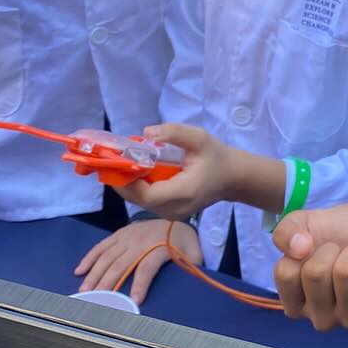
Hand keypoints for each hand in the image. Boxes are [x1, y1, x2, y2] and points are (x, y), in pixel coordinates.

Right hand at [74, 219, 201, 302]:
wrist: (177, 220)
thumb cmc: (185, 244)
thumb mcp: (194, 254)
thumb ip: (192, 267)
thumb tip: (190, 281)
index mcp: (160, 247)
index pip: (148, 266)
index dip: (141, 283)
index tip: (134, 301)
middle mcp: (141, 240)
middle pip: (121, 264)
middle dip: (108, 283)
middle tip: (97, 301)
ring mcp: (128, 235)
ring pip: (108, 256)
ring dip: (95, 274)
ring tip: (85, 291)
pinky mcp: (120, 234)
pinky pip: (102, 245)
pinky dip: (89, 257)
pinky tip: (79, 271)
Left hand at [114, 124, 236, 219]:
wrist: (232, 178)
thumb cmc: (216, 157)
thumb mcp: (199, 138)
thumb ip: (174, 132)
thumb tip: (146, 132)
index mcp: (184, 192)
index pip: (148, 194)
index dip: (130, 180)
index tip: (122, 161)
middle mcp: (176, 209)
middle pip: (140, 200)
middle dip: (124, 181)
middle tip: (114, 160)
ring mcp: (173, 214)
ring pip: (141, 203)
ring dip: (129, 184)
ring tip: (124, 164)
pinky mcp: (170, 213)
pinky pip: (147, 202)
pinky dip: (138, 188)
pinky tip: (137, 172)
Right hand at [272, 197, 347, 331]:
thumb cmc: (334, 232)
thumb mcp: (300, 224)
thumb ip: (284, 232)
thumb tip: (299, 248)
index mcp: (295, 303)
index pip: (286, 274)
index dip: (303, 249)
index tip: (314, 249)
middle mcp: (320, 319)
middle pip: (315, 274)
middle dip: (329, 250)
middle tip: (340, 252)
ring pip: (346, 274)